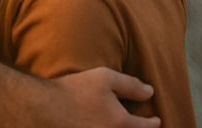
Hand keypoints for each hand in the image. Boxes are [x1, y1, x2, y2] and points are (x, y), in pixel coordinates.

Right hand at [43, 67, 160, 127]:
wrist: (44, 108)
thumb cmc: (76, 90)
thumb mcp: (106, 78)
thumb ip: (131, 85)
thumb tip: (150, 92)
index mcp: (119, 122)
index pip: (143, 127)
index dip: (152, 123)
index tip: (157, 120)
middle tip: (145, 126)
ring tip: (126, 127)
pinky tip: (108, 127)